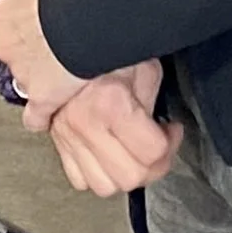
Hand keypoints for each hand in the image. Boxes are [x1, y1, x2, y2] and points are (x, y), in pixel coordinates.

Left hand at [0, 0, 87, 115]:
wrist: (85, 9)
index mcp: (6, 14)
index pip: (9, 25)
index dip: (28, 26)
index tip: (40, 26)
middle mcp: (9, 44)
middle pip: (16, 52)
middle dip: (34, 51)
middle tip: (56, 46)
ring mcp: (24, 73)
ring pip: (25, 80)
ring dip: (41, 77)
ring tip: (63, 73)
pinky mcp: (42, 97)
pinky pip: (36, 115)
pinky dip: (42, 116)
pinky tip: (48, 114)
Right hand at [44, 60, 182, 196]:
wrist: (65, 46)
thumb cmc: (105, 52)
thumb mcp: (143, 67)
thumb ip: (153, 103)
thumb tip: (162, 128)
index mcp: (109, 103)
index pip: (151, 152)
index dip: (172, 143)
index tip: (172, 130)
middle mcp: (84, 125)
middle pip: (130, 177)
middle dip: (154, 165)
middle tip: (160, 146)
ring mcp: (67, 137)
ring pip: (104, 186)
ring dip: (126, 175)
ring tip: (136, 153)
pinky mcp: (59, 143)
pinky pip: (80, 180)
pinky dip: (100, 175)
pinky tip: (112, 156)